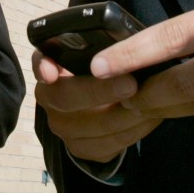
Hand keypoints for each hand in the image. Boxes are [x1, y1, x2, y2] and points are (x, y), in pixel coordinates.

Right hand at [33, 51, 159, 163]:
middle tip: (132, 83)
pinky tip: (151, 116)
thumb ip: (95, 44)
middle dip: (101, 91)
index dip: (44, 67)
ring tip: (153, 99)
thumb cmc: (100, 68)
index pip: (41, 64)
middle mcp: (49, 100)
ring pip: (95, 125)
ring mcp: (63, 128)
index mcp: (49, 68)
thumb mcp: (95, 50)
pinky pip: (110, 144)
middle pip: (67, 98)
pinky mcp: (81, 149)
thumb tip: (116, 43)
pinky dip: (135, 131)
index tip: (52, 73)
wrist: (98, 104)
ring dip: (128, 113)